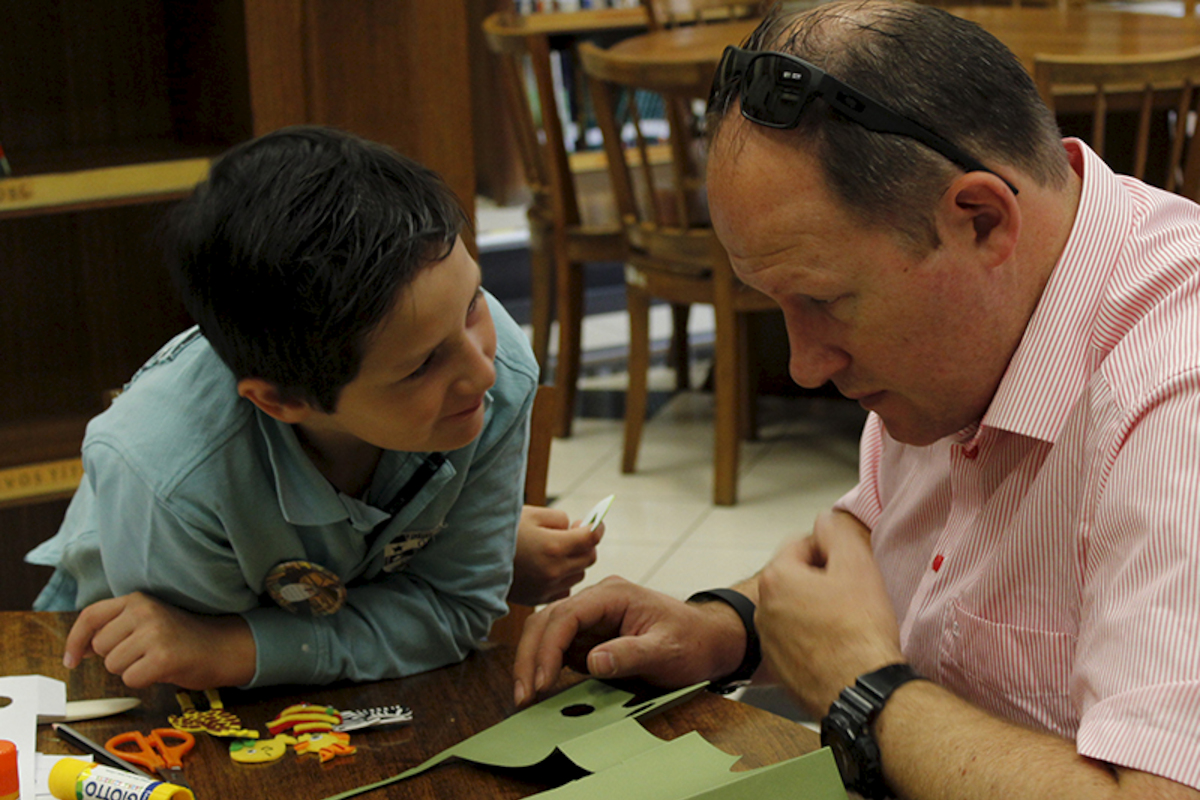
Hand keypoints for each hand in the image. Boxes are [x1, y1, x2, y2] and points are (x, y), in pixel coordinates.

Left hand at [63, 592, 255, 689]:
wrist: (224, 646)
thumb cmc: (183, 637)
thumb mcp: (148, 619)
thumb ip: (116, 626)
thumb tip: (78, 650)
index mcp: (137, 599)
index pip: (90, 617)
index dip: (75, 641)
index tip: (70, 660)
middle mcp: (144, 611)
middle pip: (100, 647)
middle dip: (115, 657)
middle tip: (143, 653)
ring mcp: (154, 633)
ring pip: (113, 665)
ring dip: (130, 669)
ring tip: (155, 659)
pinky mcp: (163, 657)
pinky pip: (131, 679)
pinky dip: (143, 681)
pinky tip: (162, 670)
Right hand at [509, 505, 603, 605]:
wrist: (469, 557)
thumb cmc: (500, 530)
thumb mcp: (532, 515)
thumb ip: (560, 520)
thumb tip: (576, 528)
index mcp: (553, 547)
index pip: (590, 538)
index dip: (597, 527)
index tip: (596, 522)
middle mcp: (553, 571)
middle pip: (589, 558)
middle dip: (586, 544)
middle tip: (573, 534)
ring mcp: (545, 588)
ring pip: (578, 575)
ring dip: (575, 562)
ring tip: (558, 550)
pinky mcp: (536, 598)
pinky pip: (563, 589)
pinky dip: (562, 578)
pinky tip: (549, 568)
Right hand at [511, 576, 745, 706]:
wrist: (708, 641)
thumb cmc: (692, 641)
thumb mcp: (666, 650)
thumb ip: (630, 654)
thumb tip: (591, 662)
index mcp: (613, 595)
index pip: (567, 615)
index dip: (548, 648)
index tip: (542, 682)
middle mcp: (596, 601)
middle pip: (548, 621)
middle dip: (530, 657)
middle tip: (523, 695)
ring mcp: (591, 618)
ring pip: (547, 632)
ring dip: (532, 661)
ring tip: (525, 696)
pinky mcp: (590, 636)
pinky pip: (558, 647)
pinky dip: (544, 666)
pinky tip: (540, 689)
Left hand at [756, 510, 903, 716]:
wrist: (861, 691)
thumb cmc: (858, 633)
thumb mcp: (856, 565)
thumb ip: (838, 531)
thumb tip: (827, 519)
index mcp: (776, 578)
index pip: (803, 545)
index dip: (833, 554)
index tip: (851, 571)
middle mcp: (764, 608)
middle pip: (798, 578)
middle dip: (823, 582)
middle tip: (853, 597)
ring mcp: (769, 641)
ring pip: (797, 610)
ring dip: (818, 611)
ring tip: (847, 625)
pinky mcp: (779, 668)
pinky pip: (797, 640)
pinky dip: (815, 639)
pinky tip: (838, 648)